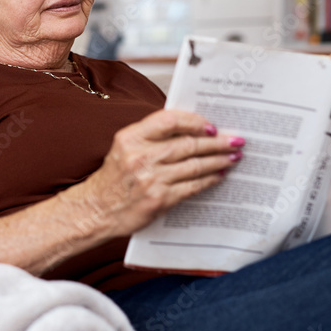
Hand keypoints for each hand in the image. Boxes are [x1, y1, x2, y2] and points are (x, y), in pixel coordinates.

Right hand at [74, 109, 243, 237]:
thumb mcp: (125, 147)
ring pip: (194, 165)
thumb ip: (152, 136)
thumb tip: (191, 130)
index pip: (170, 120)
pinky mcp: (159, 200)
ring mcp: (150, 179)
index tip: (211, 126)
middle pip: (188, 144)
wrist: (96, 209)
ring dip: (218, 160)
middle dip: (217, 142)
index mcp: (131, 137)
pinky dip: (209, 180)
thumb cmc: (114, 178)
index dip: (195, 121)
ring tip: (233, 157)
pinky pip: (192, 187)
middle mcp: (140, 156)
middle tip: (235, 140)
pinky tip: (219, 175)